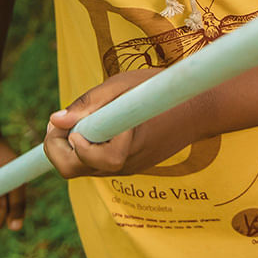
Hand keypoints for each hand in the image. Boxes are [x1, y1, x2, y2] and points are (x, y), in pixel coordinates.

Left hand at [44, 71, 188, 178]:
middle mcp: (123, 166)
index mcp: (124, 146)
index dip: (62, 141)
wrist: (200, 109)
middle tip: (63, 123)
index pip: (81, 159)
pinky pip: (100, 164)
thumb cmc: (161, 91)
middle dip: (60, 149)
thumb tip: (57, 119)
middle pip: (76, 171)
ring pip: (85, 169)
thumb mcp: (122, 86)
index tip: (64, 120)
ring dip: (75, 147)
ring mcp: (127, 170)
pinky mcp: (130, 167)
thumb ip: (90, 103)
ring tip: (87, 118)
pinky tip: (102, 126)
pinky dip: (91, 147)